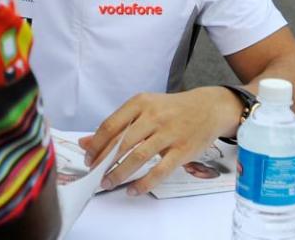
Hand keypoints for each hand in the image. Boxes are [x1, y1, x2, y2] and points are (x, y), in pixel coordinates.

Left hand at [78, 88, 241, 195]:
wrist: (209, 108)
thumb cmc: (170, 110)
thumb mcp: (142, 109)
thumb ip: (116, 125)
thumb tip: (85, 143)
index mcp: (139, 103)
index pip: (110, 125)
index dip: (96, 145)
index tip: (88, 158)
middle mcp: (153, 117)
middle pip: (122, 142)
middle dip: (104, 161)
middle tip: (95, 174)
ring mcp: (169, 133)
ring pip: (138, 157)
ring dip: (119, 173)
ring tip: (108, 183)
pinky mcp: (183, 150)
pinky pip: (160, 170)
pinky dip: (144, 183)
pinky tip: (133, 190)